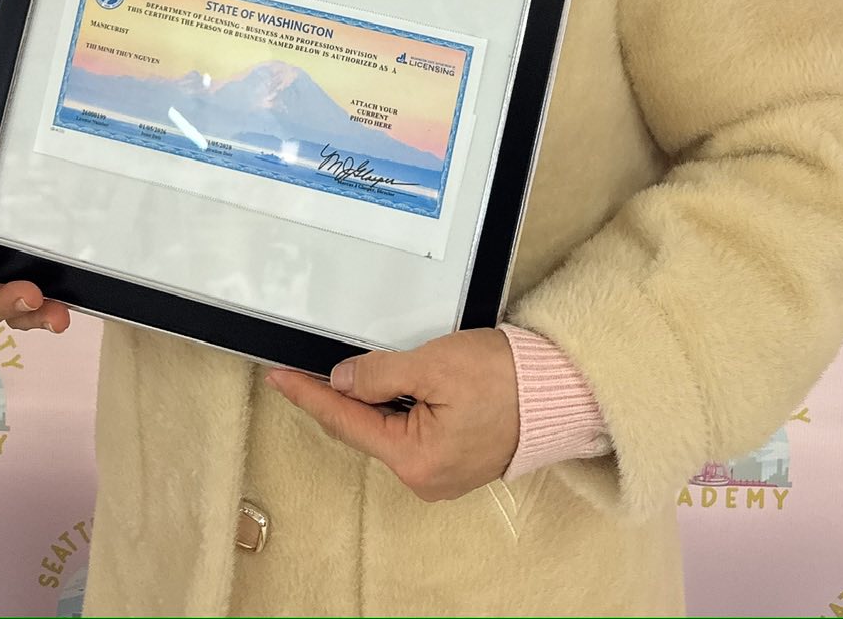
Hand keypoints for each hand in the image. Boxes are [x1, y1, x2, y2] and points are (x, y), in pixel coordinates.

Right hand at [0, 134, 70, 334]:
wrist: (45, 139)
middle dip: (0, 304)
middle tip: (27, 292)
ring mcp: (14, 278)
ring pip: (13, 314)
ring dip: (30, 317)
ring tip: (54, 311)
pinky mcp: (46, 279)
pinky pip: (44, 307)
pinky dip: (51, 313)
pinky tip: (65, 310)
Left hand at [266, 328, 518, 501]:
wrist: (562, 391)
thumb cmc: (507, 379)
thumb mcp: (435, 365)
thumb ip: (381, 374)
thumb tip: (343, 380)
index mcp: (415, 460)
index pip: (347, 421)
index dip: (310, 395)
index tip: (279, 377)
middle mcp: (425, 477)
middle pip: (366, 428)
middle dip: (343, 395)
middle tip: (312, 365)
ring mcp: (442, 472)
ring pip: (389, 428)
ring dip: (375, 398)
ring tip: (362, 368)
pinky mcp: (457, 458)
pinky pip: (412, 430)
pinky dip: (399, 405)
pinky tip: (397, 383)